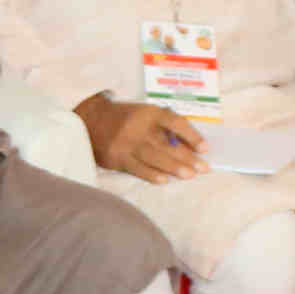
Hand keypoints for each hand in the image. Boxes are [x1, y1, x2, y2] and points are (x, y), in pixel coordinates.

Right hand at [76, 92, 206, 183]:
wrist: (88, 120)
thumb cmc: (124, 118)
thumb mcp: (144, 114)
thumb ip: (163, 127)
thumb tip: (189, 146)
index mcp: (148, 113)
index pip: (174, 122)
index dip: (192, 135)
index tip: (205, 148)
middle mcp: (138, 127)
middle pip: (166, 143)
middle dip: (187, 157)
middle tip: (204, 168)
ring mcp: (126, 143)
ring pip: (153, 157)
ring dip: (173, 167)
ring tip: (190, 175)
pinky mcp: (116, 157)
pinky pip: (136, 168)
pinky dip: (151, 174)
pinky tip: (164, 180)